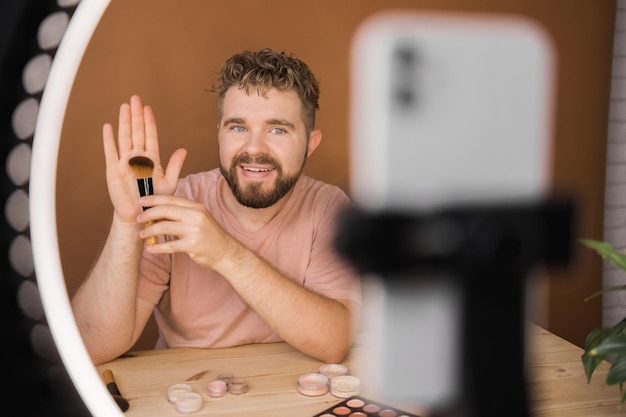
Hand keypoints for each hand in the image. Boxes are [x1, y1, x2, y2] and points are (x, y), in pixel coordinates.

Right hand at [102, 95, 187, 222]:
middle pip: (137, 132)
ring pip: (124, 137)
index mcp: (151, 159)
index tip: (148, 108)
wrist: (139, 214)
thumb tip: (184, 150)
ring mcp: (124, 161)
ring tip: (124, 107)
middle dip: (136, 115)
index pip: (150, 136)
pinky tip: (108, 126)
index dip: (149, 122)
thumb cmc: (155, 199)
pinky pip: (110, 151)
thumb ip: (175, 166)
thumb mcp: (169, 183)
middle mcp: (137, 157)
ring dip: (124, 122)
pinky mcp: (113, 169)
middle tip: (135, 98)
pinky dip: (109, 139)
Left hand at [136, 195, 233, 268]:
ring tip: (142, 235)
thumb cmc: (210, 236)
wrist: (225, 252)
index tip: (141, 201)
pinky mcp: (192, 245)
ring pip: (165, 227)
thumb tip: (158, 213)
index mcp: (196, 207)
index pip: (171, 199)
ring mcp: (194, 230)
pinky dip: (158, 247)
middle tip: (138, 218)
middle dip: (148, 214)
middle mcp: (196, 216)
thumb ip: (182, 214)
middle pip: (165, 210)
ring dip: (150, 231)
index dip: (154, 199)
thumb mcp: (199, 219)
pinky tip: (150, 249)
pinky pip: (170, 245)